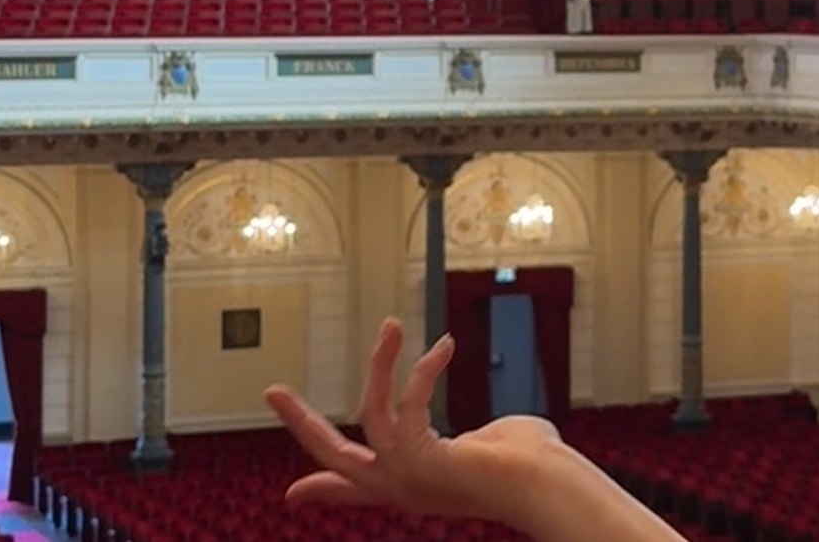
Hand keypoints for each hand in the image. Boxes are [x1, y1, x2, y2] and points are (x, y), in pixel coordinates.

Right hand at [264, 318, 564, 527]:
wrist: (546, 486)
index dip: (324, 489)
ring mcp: (406, 476)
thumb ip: (473, 443)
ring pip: (368, 412)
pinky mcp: (419, 457)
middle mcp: (401, 488)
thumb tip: (480, 440)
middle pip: (332, 457)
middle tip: (272, 391)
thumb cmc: (534, 467)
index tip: (294, 493)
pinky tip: (445, 347)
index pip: (357, 491)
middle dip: (299, 422)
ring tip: (393, 325)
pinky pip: (407, 400)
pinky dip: (424, 368)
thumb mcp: (490, 455)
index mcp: (413, 488)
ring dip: (380, 363)